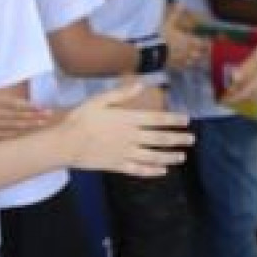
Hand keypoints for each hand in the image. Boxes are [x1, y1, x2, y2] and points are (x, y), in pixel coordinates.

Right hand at [0, 52, 54, 140]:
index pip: (12, 104)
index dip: (28, 106)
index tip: (41, 106)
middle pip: (16, 117)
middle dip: (34, 117)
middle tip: (49, 116)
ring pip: (12, 128)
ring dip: (28, 126)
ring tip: (41, 125)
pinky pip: (1, 136)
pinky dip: (13, 136)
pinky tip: (22, 136)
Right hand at [59, 81, 193, 176]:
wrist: (64, 144)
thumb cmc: (80, 119)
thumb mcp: (99, 100)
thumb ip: (121, 94)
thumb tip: (141, 85)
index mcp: (128, 119)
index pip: (157, 119)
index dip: (174, 120)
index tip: (187, 120)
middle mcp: (131, 137)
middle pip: (160, 138)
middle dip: (178, 139)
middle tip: (192, 139)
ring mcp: (125, 153)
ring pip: (154, 156)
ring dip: (170, 156)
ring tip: (182, 156)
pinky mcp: (118, 166)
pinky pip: (140, 170)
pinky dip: (153, 171)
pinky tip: (163, 171)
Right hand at [162, 6, 208, 70]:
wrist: (154, 52)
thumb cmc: (163, 37)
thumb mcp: (169, 23)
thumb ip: (177, 14)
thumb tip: (182, 3)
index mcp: (190, 41)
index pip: (204, 44)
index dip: (207, 43)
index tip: (208, 42)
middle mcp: (190, 52)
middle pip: (202, 54)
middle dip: (204, 52)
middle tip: (205, 51)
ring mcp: (184, 60)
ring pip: (195, 62)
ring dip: (197, 59)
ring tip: (196, 57)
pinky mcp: (178, 66)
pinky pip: (186, 67)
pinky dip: (188, 65)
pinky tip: (187, 63)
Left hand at [222, 27, 256, 106]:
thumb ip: (249, 64)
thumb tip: (235, 78)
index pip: (246, 91)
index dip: (235, 97)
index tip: (224, 100)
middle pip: (253, 97)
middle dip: (240, 100)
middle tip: (228, 100)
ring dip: (248, 99)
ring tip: (238, 97)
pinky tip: (255, 94)